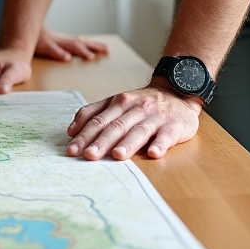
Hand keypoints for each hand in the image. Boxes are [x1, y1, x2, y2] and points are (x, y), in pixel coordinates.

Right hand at [35, 25, 108, 61]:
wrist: (22, 29)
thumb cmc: (38, 39)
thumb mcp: (52, 44)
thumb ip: (62, 49)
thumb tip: (73, 55)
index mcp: (64, 41)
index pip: (82, 42)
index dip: (95, 45)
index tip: (108, 48)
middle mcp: (61, 41)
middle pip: (80, 43)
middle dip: (93, 46)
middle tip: (106, 50)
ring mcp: (53, 42)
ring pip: (69, 45)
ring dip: (80, 50)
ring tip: (90, 56)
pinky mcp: (43, 46)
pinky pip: (52, 50)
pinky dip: (59, 53)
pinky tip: (66, 58)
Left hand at [66, 83, 201, 160]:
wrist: (177, 92)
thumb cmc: (142, 103)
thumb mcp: (117, 102)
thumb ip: (94, 113)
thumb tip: (72, 130)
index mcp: (119, 103)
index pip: (98, 120)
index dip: (84, 135)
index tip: (72, 150)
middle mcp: (135, 108)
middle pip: (116, 126)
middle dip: (101, 142)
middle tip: (88, 155)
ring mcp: (155, 117)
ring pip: (139, 131)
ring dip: (128, 143)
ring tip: (117, 155)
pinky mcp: (174, 126)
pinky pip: (166, 136)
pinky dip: (160, 144)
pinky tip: (153, 153)